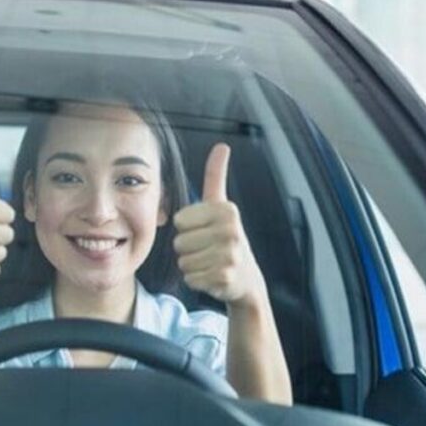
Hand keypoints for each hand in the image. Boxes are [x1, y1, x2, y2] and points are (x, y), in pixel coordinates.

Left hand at [173, 143, 265, 306]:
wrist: (246, 279)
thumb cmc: (227, 238)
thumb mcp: (222, 206)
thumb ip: (216, 176)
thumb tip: (221, 145)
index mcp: (226, 210)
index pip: (179, 220)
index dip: (188, 228)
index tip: (206, 230)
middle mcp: (231, 231)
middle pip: (179, 242)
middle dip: (188, 249)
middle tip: (209, 250)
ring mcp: (229, 255)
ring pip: (183, 261)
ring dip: (191, 265)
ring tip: (210, 262)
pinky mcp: (224, 277)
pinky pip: (190, 278)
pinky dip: (196, 280)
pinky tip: (212, 277)